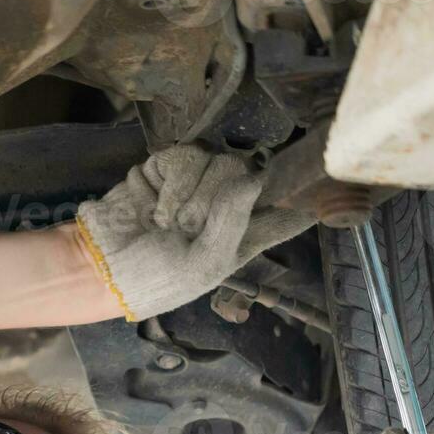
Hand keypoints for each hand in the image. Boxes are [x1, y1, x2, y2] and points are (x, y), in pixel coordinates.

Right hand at [73, 143, 314, 321]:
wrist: (100, 264)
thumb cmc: (155, 279)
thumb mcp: (203, 264)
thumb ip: (234, 219)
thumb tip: (255, 175)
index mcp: (246, 238)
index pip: (291, 210)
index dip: (310, 192)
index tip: (333, 179)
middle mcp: (228, 206)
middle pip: (250, 173)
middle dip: (218, 198)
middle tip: (189, 226)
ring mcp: (198, 183)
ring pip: (217, 160)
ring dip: (188, 194)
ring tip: (167, 220)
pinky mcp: (169, 167)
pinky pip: (184, 154)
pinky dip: (169, 181)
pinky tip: (155, 204)